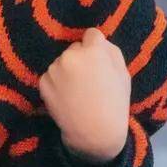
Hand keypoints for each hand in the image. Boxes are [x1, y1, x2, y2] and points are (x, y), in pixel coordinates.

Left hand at [38, 28, 130, 164]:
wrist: (94, 132)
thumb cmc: (114, 103)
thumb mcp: (123, 74)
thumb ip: (111, 52)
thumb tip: (97, 40)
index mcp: (93, 51)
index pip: (92, 34)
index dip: (96, 46)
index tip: (98, 59)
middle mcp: (70, 55)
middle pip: (75, 48)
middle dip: (81, 58)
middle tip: (90, 79)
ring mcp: (54, 68)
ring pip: (62, 61)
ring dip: (68, 70)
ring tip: (78, 90)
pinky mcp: (42, 81)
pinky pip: (52, 75)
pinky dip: (57, 82)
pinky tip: (67, 96)